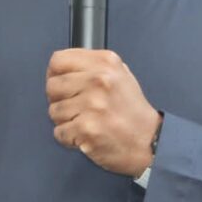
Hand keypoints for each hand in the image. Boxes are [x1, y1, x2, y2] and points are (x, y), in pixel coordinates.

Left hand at [46, 48, 162, 177]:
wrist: (149, 141)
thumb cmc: (132, 111)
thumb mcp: (120, 74)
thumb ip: (92, 66)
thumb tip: (62, 68)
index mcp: (105, 63)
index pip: (58, 60)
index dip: (54, 74)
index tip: (61, 84)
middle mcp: (99, 80)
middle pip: (52, 86)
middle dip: (59, 99)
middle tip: (75, 107)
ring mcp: (92, 104)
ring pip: (54, 110)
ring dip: (65, 120)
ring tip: (85, 121)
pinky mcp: (86, 128)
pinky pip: (59, 132)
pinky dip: (69, 138)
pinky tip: (85, 134)